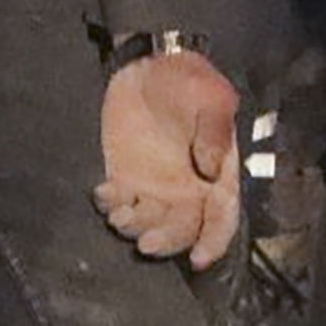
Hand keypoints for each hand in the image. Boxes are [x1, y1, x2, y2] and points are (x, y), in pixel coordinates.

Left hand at [95, 49, 243, 268]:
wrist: (146, 65)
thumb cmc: (187, 81)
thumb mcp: (211, 98)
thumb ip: (214, 132)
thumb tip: (209, 170)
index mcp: (218, 176)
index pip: (221, 218)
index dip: (213, 242)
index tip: (199, 260)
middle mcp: (188, 190)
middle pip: (182, 230)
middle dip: (166, 242)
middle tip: (147, 243)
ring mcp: (154, 188)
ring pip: (148, 224)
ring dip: (135, 228)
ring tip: (121, 215)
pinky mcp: (124, 179)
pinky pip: (118, 204)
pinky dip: (110, 205)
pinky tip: (103, 191)